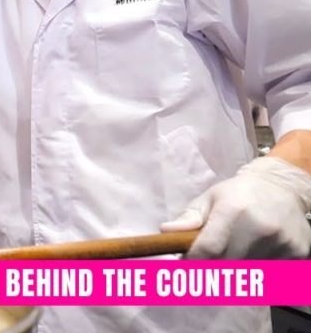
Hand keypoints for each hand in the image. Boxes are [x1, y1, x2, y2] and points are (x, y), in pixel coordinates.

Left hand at [161, 156, 310, 258]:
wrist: (284, 188)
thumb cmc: (239, 194)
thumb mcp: (210, 198)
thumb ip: (189, 217)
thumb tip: (165, 231)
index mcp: (233, 211)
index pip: (208, 249)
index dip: (192, 261)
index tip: (185, 263)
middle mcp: (259, 228)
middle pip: (225, 266)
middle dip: (211, 267)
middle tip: (208, 259)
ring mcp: (281, 242)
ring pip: (247, 273)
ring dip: (236, 270)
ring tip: (236, 251)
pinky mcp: (298, 254)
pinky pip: (270, 275)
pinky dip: (259, 271)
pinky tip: (257, 253)